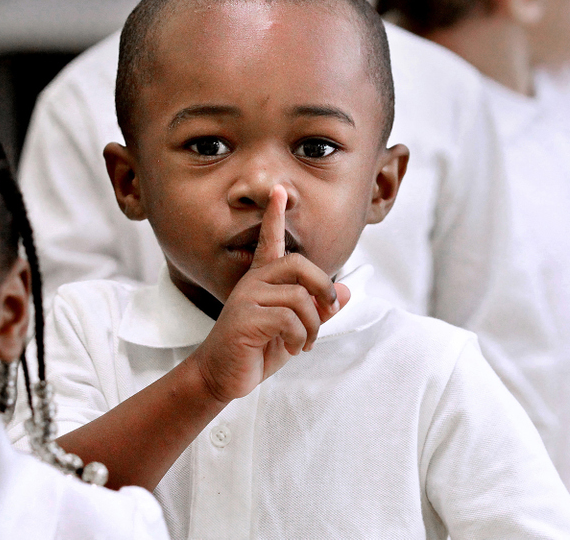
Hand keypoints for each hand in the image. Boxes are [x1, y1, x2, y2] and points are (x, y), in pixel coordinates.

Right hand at [189, 185, 350, 405]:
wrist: (223, 377)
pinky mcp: (245, 318)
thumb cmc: (257, 350)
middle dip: (322, 286)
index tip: (279, 191)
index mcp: (263, 280)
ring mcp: (247, 298)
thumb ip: (318, 309)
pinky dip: (299, 337)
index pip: (269, 240)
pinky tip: (292, 348)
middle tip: (329, 311)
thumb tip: (346, 291)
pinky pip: (289, 319)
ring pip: (300, 297)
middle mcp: (253, 282)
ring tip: (304, 342)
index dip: (274, 216)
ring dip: (313, 325)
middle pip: (298, 264)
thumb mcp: (295, 329)